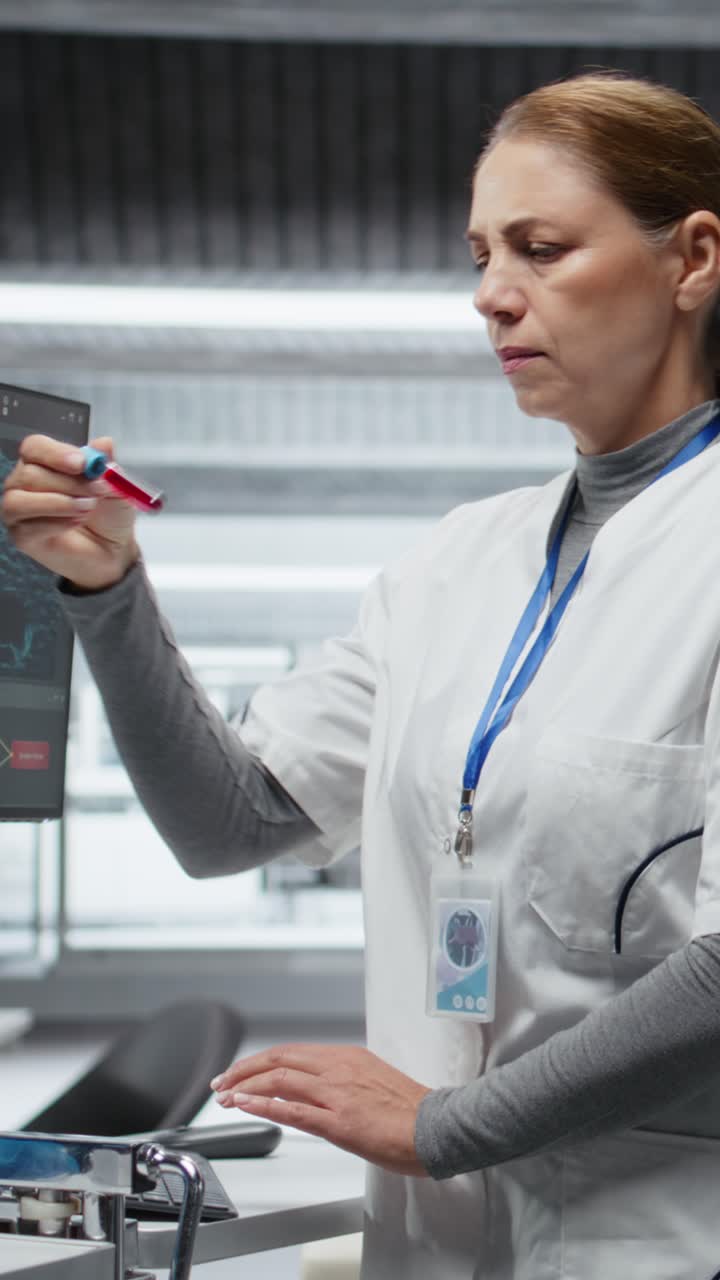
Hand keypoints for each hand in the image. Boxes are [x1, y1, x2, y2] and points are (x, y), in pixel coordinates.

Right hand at [2, 433, 139, 589]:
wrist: (113, 549)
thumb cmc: (108, 514)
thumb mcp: (114, 485)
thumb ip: (106, 463)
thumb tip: (105, 443)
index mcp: (43, 462)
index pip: (35, 447)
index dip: (56, 454)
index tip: (82, 464)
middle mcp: (24, 483)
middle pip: (30, 473)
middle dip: (68, 483)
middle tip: (97, 492)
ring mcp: (19, 510)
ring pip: (21, 499)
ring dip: (60, 503)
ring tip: (87, 508)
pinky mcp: (21, 536)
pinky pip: (28, 526)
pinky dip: (57, 523)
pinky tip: (76, 523)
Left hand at [211, 1043, 431, 1175]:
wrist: (436, 1127)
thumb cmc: (409, 1110)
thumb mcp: (370, 1079)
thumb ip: (339, 1080)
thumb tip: (312, 1088)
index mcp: (345, 1057)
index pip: (291, 1052)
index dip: (260, 1061)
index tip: (241, 1071)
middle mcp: (338, 1069)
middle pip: (279, 1059)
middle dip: (244, 1069)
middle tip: (223, 1081)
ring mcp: (337, 1094)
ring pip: (280, 1080)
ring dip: (246, 1086)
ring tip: (226, 1096)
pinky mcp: (340, 1122)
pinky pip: (293, 1111)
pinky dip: (263, 1105)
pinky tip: (246, 1106)